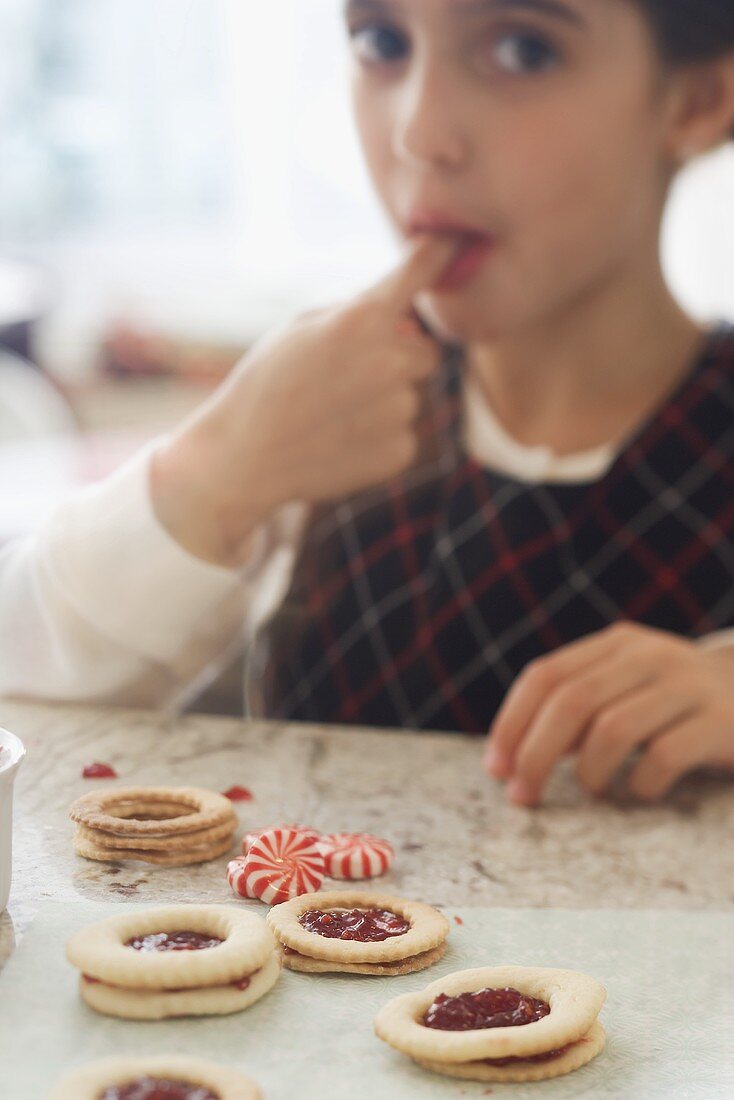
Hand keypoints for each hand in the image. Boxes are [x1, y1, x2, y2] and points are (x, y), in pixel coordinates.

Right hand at [150, 234, 458, 565]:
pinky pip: (402, 434)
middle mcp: (390, 361)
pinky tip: (338, 440)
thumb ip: (357, 314)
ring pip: (410, 395)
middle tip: (349, 375)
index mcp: (361, 318)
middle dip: (399, 357)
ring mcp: (398, 410)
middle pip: (427, 351)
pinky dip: (378, 437)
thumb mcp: (302, 328)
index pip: (418, 271)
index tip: (453, 240)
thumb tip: (407, 323)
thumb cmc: (266, 384)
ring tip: (331, 413)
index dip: (437, 254)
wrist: (244, 458)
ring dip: (383, 400)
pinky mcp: (399, 450)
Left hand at [483, 623, 733, 803]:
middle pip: (572, 701)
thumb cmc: (674, 703)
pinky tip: (640, 792)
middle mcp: (650, 655)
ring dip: (588, 772)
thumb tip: (513, 758)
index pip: (545, 675)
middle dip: (536, 754)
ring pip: (613, 728)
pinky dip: (640, 785)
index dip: (512, 723)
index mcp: (616, 643)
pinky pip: (664, 757)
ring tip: (591, 790)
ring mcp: (689, 685)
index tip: (496, 768)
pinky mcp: (721, 722)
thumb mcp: (625, 690)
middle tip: (522, 795)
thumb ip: (575, 712)